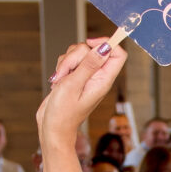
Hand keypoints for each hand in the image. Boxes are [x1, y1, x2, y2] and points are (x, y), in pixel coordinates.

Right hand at [37, 40, 128, 155]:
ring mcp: (85, 76)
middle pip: (92, 49)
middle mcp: (97, 77)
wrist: (52, 128)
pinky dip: (61, 67)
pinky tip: (58, 81)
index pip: (118, 54)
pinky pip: (69, 61)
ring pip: (78, 53)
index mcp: (103, 80)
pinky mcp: (74, 76)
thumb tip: (104, 48)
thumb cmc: (63, 113)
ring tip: (61, 80)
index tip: (89, 44)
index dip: (106, 43)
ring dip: (66, 62)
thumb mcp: (74, 85)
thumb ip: (89, 64)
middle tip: (67, 72)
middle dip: (75, 55)